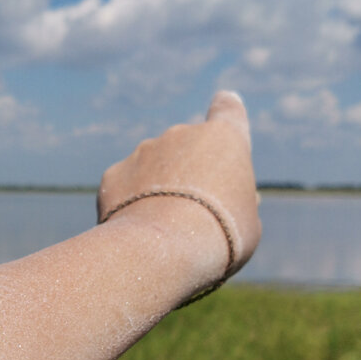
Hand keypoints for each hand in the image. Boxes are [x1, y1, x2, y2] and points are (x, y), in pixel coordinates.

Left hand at [97, 91, 260, 276]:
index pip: (228, 108)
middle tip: (195, 213)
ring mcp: (143, 151)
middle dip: (188, 172)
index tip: (224, 111)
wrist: (164, 250)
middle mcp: (181, 134)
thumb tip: (226, 198)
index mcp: (223, 138)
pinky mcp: (114, 174)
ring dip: (157, 189)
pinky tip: (139, 232)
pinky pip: (126, 188)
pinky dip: (131, 205)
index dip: (227, 112)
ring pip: (152, 168)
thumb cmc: (220, 237)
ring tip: (165, 229)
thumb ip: (236, 199)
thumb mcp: (246, 221)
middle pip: (187, 147)